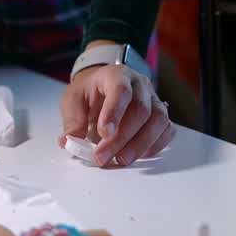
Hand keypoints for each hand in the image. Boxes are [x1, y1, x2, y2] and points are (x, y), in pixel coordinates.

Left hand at [59, 59, 173, 167]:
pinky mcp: (161, 115)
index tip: (104, 133)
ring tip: (121, 160)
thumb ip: (72, 119)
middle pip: (140, 109)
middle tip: (103, 157)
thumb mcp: (73, 100)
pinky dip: (155, 145)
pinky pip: (167, 130)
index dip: (114, 112)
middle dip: (122, 138)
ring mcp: (153, 99)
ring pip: (158, 120)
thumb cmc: (89, 93)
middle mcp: (139, 84)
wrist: (102, 87)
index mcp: (116, 75)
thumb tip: (68, 141)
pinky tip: (139, 155)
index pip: (120, 89)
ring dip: (140, 144)